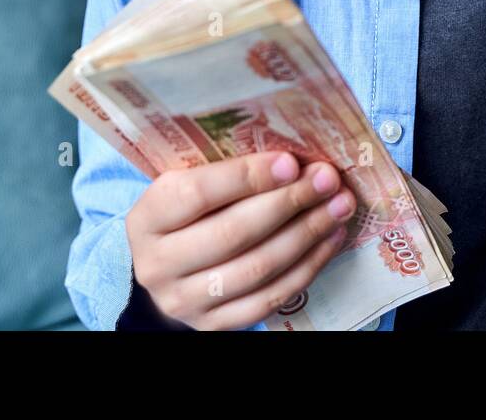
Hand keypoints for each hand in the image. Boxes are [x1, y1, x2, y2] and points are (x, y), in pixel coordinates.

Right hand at [125, 150, 355, 329]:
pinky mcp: (214, 325)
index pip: (199, 194)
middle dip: (288, 203)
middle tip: (327, 180)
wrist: (167, 270)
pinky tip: (329, 239)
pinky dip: (307, 267)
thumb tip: (295, 160)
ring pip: (257, 268)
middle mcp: (157, 264)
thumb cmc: (187, 215)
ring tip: (338, 207)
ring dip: (307, 234)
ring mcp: (184, 301)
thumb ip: (227, 173)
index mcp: (147, 218)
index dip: (248, 177)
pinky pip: (269, 298)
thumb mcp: (187, 186)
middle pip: (233, 233)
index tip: (291, 162)